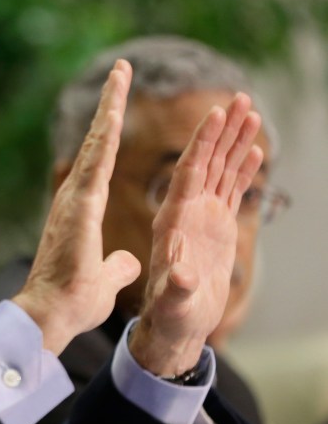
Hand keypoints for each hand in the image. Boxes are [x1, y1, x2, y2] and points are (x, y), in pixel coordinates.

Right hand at [14, 59, 140, 353]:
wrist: (49, 316)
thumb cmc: (71, 301)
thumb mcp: (104, 279)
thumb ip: (116, 265)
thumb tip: (126, 261)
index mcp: (81, 209)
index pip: (103, 160)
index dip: (111, 129)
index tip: (119, 101)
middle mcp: (75, 197)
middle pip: (98, 141)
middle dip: (111, 103)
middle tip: (122, 69)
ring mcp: (74, 200)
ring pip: (97, 144)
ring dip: (109, 107)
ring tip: (121, 74)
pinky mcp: (78, 209)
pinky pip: (97, 165)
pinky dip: (105, 136)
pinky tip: (114, 112)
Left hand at [129, 92, 262, 375]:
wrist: (174, 326)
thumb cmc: (169, 315)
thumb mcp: (173, 301)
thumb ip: (178, 286)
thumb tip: (183, 274)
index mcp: (171, 219)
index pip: (188, 172)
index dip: (202, 143)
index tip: (214, 113)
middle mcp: (185, 211)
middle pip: (206, 161)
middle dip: (222, 129)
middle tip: (241, 97)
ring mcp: (200, 217)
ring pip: (219, 170)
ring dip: (234, 142)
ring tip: (251, 111)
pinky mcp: (213, 227)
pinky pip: (228, 191)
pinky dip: (242, 170)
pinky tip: (255, 151)